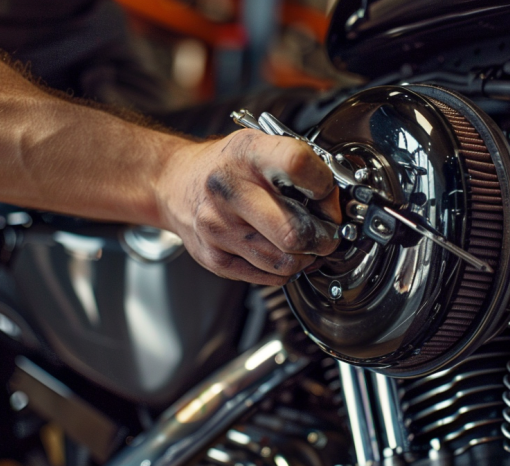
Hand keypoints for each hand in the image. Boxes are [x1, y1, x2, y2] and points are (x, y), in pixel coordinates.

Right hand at [158, 129, 341, 284]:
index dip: (323, 184)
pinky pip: (270, 277)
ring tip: (302, 241)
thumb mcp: (260, 145)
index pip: (297, 164)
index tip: (326, 192)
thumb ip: (299, 166)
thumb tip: (335, 201)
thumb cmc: (226, 166)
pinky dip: (285, 268)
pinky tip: (280, 250)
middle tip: (326, 231)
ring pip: (286, 262)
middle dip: (323, 237)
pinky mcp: (215, 259)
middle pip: (294, 232)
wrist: (175, 185)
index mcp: (246, 153)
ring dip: (305, 256)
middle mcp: (228, 191)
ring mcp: (218, 228)